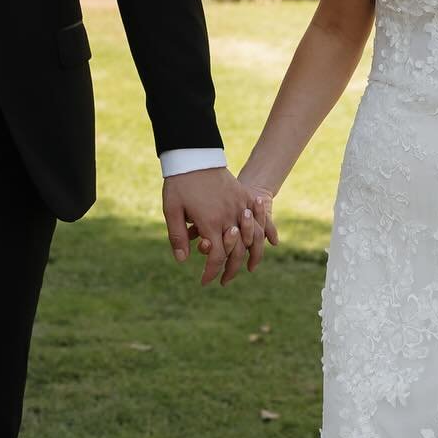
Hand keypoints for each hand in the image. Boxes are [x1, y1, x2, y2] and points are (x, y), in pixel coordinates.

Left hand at [162, 167, 277, 285]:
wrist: (194, 156)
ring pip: (252, 237)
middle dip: (231, 269)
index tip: (205, 281)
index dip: (212, 272)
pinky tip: (265, 242)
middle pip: (236, 251)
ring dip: (252, 255)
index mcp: (209, 223)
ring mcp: (239, 206)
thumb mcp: (172, 210)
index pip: (216, 256)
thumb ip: (178, 236)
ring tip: (248, 268)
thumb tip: (183, 260)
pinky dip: (263, 231)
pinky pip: (259, 217)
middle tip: (224, 280)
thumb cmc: (179, 184)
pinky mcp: (244, 195)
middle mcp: (228, 217)